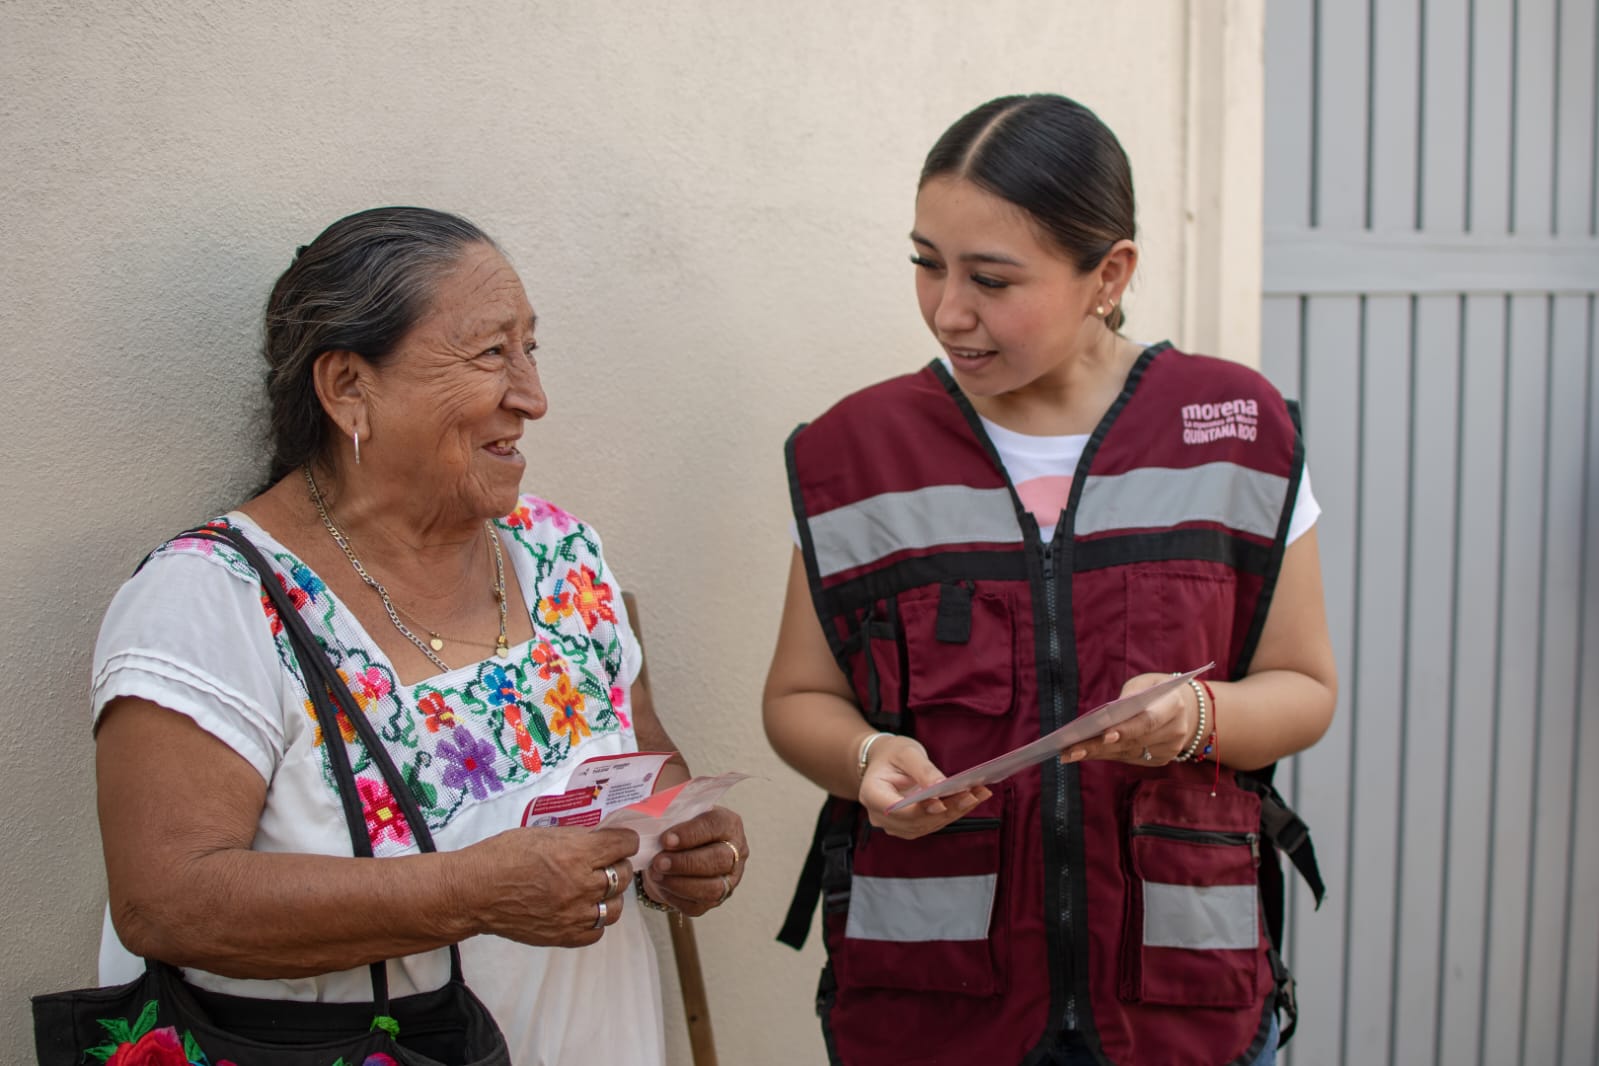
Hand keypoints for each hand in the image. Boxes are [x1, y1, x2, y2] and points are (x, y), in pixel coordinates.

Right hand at [461, 825, 637, 946]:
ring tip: (597, 889)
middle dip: (618, 865)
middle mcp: (580, 885)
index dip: (625, 840)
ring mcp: (573, 914)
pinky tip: (584, 911)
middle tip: (607, 862)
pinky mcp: (562, 936)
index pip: (622, 845)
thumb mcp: (542, 833)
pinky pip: (596, 932)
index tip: (622, 841)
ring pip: (614, 907)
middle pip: (623, 875)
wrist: (473, 891)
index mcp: (575, 853)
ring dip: (610, 896)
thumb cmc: (501, 856)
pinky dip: (594, 921)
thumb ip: (574, 838)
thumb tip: (598, 840)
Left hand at [642, 805, 747, 916]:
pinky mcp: (716, 900)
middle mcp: (736, 852)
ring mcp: (729, 879)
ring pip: (713, 888)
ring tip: (656, 875)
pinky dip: (677, 898)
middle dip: (685, 863)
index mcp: (729, 824)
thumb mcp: (681, 813)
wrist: (681, 849)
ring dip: (680, 883)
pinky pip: (698, 905)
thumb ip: (673, 811)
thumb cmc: (682, 828)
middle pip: (718, 860)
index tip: (665, 840)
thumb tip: (653, 814)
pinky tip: (662, 886)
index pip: (715, 826)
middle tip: (659, 862)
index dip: (690, 834)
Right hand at [859, 735, 991, 838]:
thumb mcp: (906, 752)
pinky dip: (953, 812)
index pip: (896, 809)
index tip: (943, 802)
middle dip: (947, 809)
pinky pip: (933, 823)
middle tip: (973, 794)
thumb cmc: (893, 754)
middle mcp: (880, 816)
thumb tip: (941, 787)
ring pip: (928, 825)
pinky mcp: (911, 827)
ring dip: (955, 812)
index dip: (920, 809)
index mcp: (871, 794)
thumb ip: (922, 770)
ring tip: (979, 794)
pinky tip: (972, 798)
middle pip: (916, 820)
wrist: (886, 762)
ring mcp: (895, 825)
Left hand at [1058, 673, 1197, 765]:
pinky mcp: (1160, 759)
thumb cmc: (1155, 690)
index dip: (1126, 729)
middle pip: (1133, 742)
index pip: (1148, 721)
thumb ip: (1128, 697)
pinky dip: (1105, 755)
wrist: (1184, 708)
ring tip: (1068, 753)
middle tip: (1070, 749)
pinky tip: (1084, 754)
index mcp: (1173, 706)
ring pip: (1127, 753)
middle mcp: (1175, 732)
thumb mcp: (1144, 683)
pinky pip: (1129, 758)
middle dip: (1099, 745)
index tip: (1104, 735)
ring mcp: (1169, 749)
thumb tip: (1102, 718)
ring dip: (1096, 754)